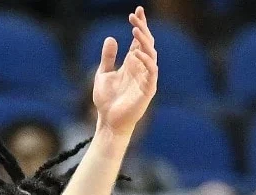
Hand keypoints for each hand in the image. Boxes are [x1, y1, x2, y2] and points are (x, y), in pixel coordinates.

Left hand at [92, 6, 157, 140]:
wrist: (108, 121)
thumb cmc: (106, 100)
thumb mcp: (103, 74)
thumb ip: (108, 57)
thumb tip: (111, 37)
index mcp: (132, 64)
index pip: (139, 40)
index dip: (140, 26)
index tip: (137, 11)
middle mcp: (141, 68)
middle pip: (146, 44)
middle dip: (142, 29)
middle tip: (134, 17)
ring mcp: (146, 79)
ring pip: (151, 55)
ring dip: (144, 42)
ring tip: (135, 30)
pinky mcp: (148, 90)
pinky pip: (151, 73)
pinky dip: (146, 62)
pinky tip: (137, 53)